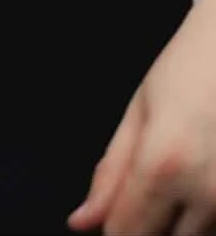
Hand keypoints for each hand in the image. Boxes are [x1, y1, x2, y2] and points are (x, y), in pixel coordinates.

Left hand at [69, 0, 215, 235]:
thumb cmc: (190, 67)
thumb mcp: (139, 111)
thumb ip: (111, 172)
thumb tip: (82, 222)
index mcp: (163, 165)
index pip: (125, 234)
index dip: (111, 230)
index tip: (109, 218)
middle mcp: (205, 194)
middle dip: (147, 225)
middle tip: (147, 186)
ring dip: (180, 222)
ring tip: (180, 172)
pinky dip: (206, 214)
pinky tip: (201, 177)